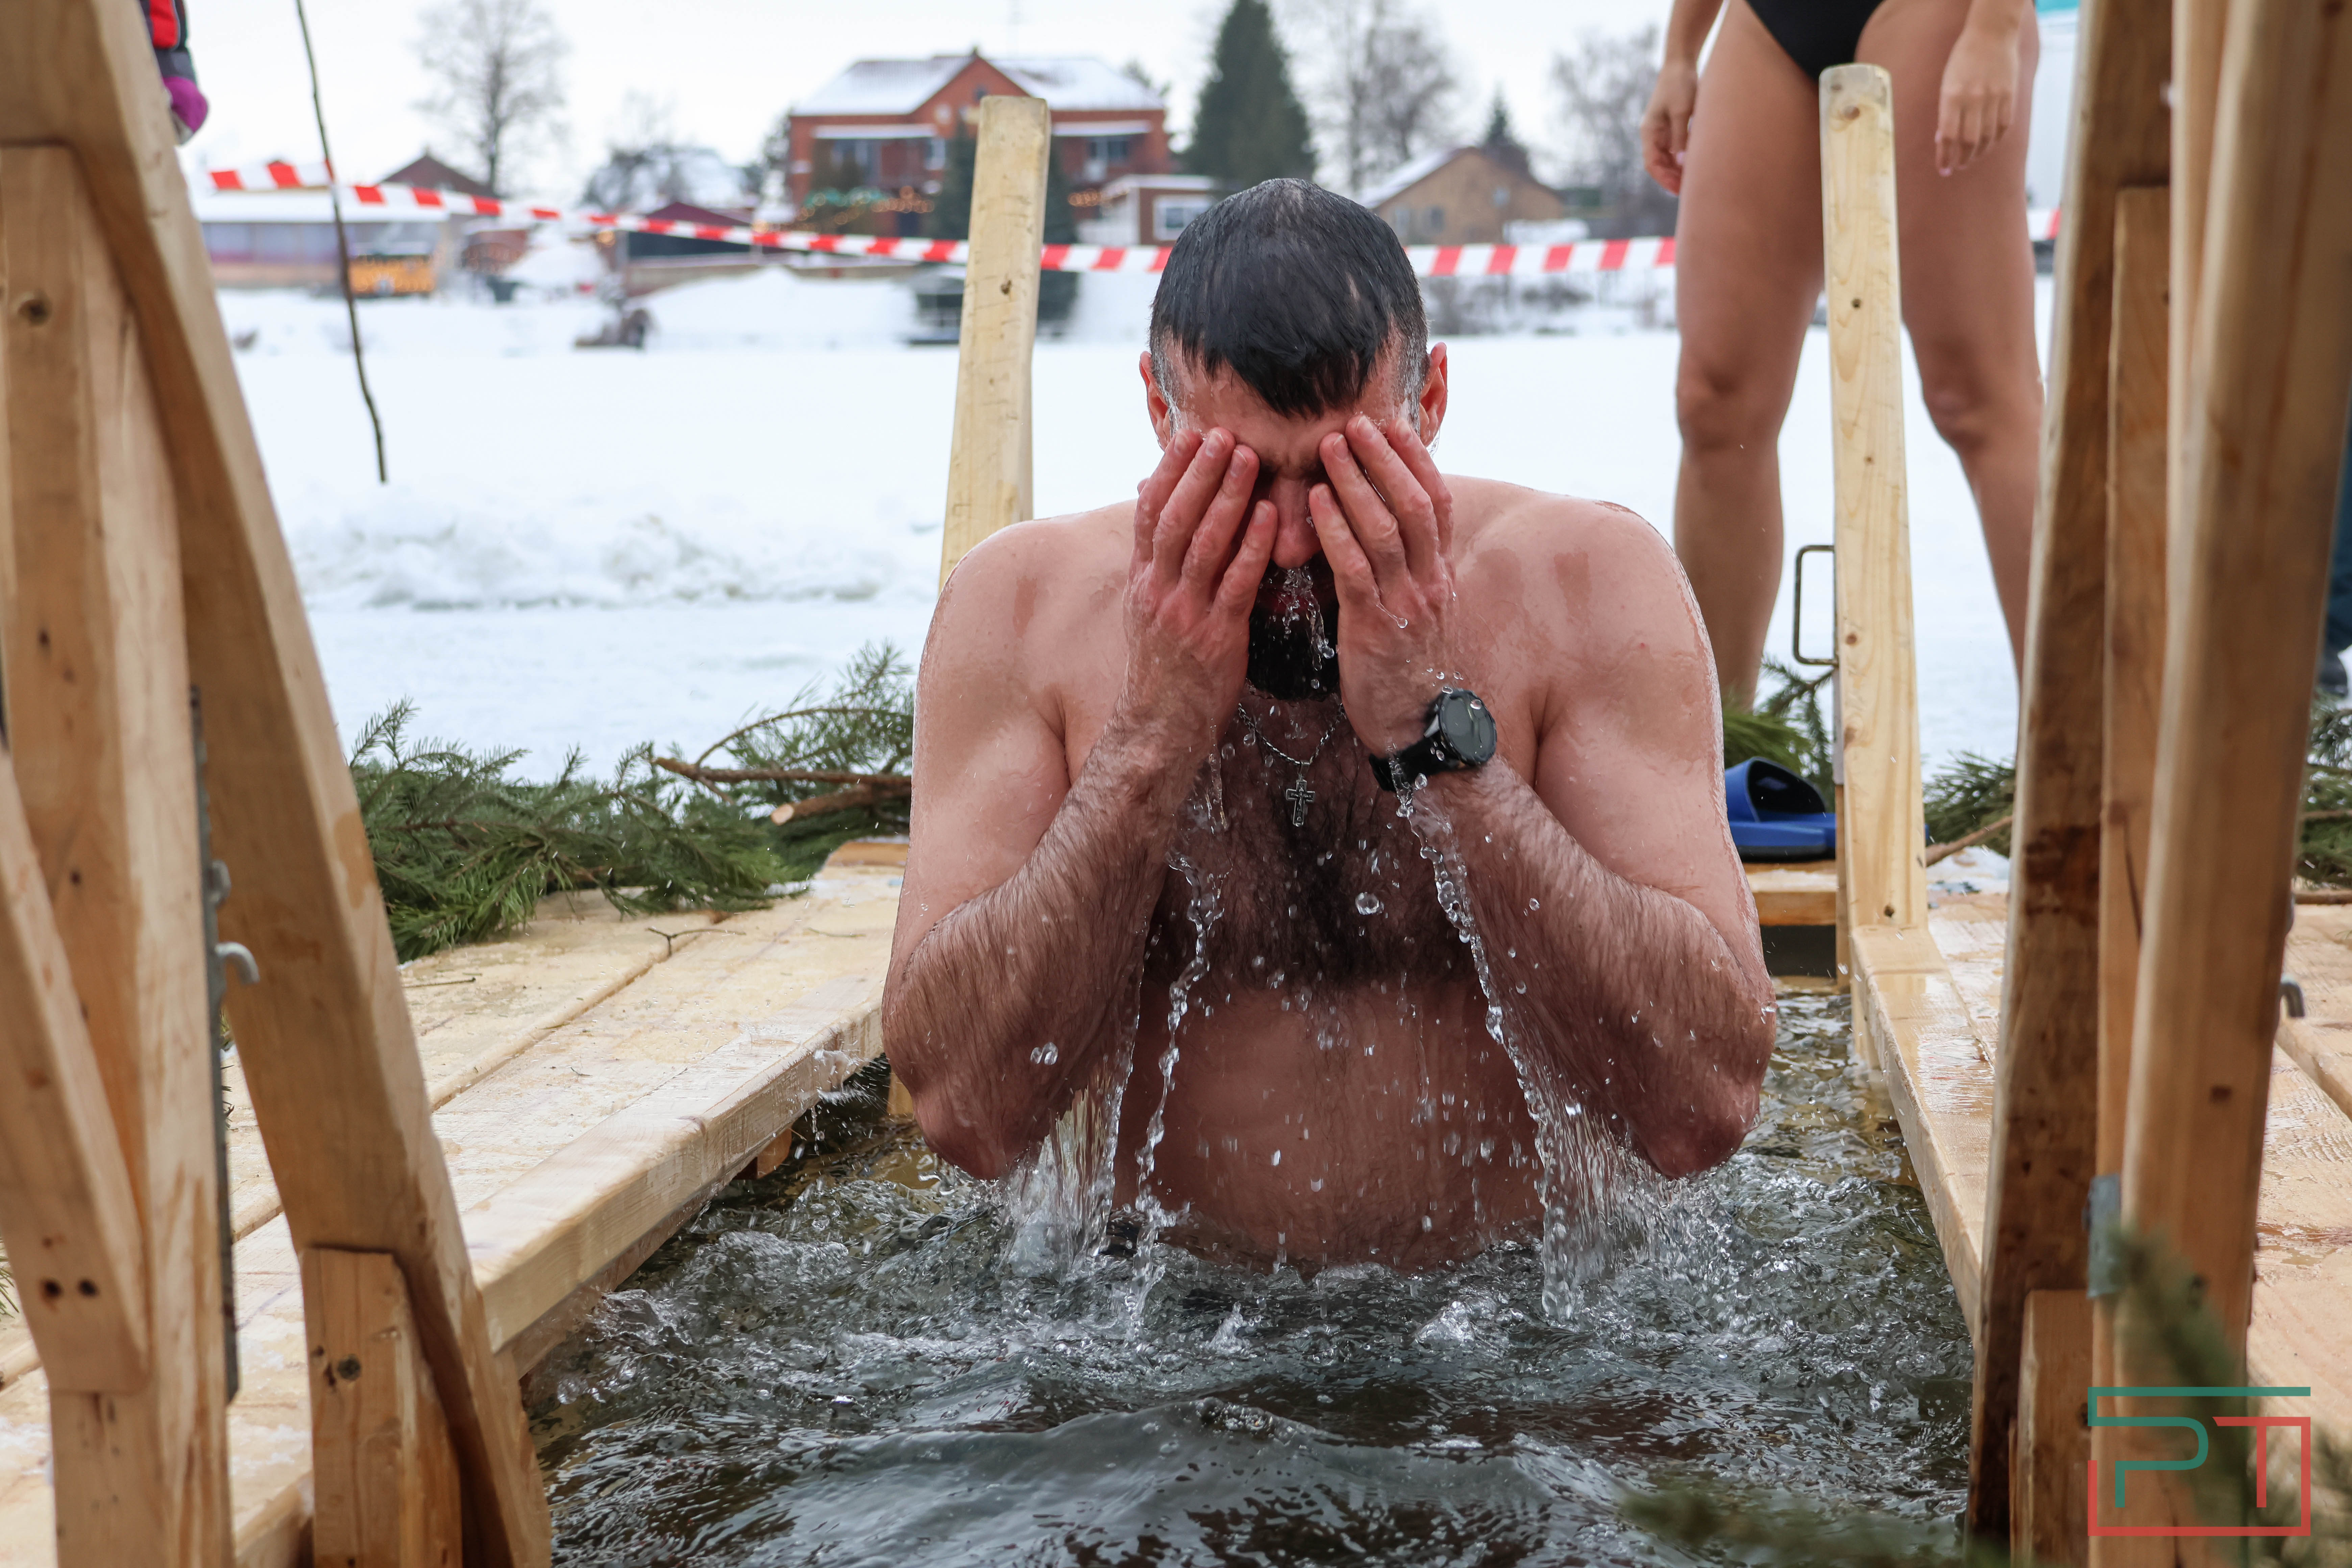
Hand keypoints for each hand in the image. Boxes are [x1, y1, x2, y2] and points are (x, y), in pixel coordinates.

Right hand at [1118, 428, 1277, 759]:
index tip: (1188, 434)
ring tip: (1246, 457)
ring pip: (1202, 544)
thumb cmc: (1165, 666)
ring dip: (1225, 497)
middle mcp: (1157, 591)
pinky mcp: (1216, 637)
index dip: (1169, 471)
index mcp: (1142, 581)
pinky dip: (1251, 547)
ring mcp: (1184, 613)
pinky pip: (1235, 583)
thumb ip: (1160, 564)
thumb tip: (1161, 515)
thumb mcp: (1150, 610)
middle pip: (1174, 519)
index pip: (1148, 514)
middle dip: (1197, 472)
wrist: (1159, 728)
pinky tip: (1269, 516)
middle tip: (1221, 432)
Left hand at [1307, 416, 1460, 755]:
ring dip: (1358, 483)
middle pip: (1415, 504)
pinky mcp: (1376, 628)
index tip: (1393, 422)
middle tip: (1356, 421)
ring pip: (1388, 529)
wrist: (1415, 730)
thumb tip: (1385, 529)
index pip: (1438, 502)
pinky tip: (1316, 502)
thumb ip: (1405, 570)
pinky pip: (1356, 569)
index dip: (1416, 460)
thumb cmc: (1404, 668)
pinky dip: (1337, 530)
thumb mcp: (1415, 611)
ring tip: (1330, 446)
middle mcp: (1431, 582)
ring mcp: (1407, 605)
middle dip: (1386, 459)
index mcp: (1440, 575)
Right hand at [1640, 58, 1699, 195]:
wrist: (1681, 63)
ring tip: (1694, 180)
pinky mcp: (1673, 126)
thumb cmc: (1679, 84)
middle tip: (1691, 189)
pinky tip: (1695, 164)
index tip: (1679, 190)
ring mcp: (1662, 130)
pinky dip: (1683, 159)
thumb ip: (1681, 137)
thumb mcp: (1681, 111)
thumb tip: (1681, 164)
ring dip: (1678, 170)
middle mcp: (1653, 134)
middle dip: (1672, 178)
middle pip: (1659, 164)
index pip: (1652, 163)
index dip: (1664, 179)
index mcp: (1649, 131)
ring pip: (1668, 158)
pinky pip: (1676, 149)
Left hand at [1936, 21, 2019, 174]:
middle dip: (1961, 159)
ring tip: (1970, 159)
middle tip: (1956, 167)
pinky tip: (1988, 145)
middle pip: (1968, 141)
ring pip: (1987, 136)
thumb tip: (1943, 140)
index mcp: (1952, 95)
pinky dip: (1995, 140)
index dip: (1945, 157)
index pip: (1948, 135)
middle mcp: (1974, 98)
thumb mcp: (1947, 83)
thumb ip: (1946, 111)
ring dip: (1977, 153)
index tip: (1943, 169)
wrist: (1991, 34)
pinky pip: (2004, 125)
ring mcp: (1994, 97)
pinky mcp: (2010, 94)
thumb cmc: (1963, 60)